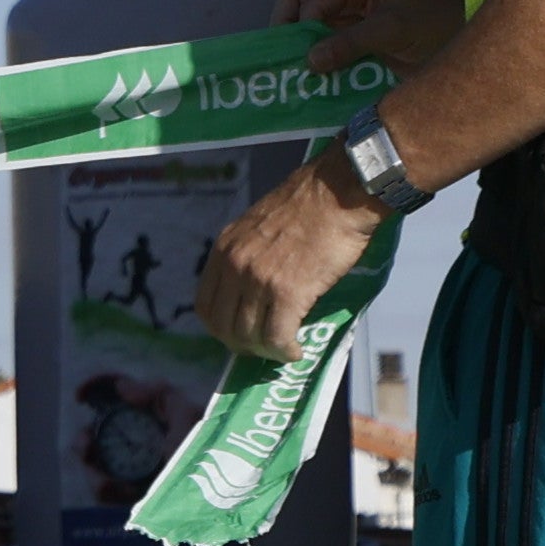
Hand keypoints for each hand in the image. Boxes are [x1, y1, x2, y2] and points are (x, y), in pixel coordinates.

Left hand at [189, 160, 378, 367]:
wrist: (339, 193)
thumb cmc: (310, 207)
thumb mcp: (259, 225)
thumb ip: (247, 254)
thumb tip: (250, 288)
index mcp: (224, 249)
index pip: (205, 304)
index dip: (220, 327)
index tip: (238, 334)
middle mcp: (235, 266)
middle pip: (224, 326)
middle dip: (242, 345)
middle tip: (263, 349)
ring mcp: (258, 280)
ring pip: (249, 335)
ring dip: (266, 351)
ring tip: (284, 350)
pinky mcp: (288, 293)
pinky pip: (278, 337)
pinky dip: (286, 352)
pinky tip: (297, 352)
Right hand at [280, 0, 465, 74]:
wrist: (470, 47)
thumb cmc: (436, 24)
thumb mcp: (394, 29)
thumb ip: (351, 42)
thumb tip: (309, 61)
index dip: (297, 25)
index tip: (300, 55)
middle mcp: (345, 2)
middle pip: (298, 12)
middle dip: (288, 36)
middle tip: (285, 63)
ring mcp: (348, 27)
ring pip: (308, 37)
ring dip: (301, 55)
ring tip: (295, 79)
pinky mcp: (354, 50)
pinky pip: (325, 56)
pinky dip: (316, 70)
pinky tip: (313, 86)